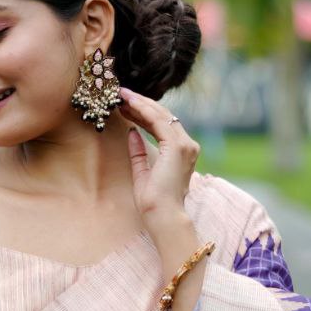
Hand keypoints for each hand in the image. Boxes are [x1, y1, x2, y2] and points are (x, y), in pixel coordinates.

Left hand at [118, 86, 199, 229]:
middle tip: (122, 95)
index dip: (144, 113)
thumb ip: (139, 151)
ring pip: (162, 115)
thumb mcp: (142, 171)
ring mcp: (184, 145)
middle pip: (163, 116)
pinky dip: (144, 110)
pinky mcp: (177, 147)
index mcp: (181, 152)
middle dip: (142, 104)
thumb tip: (131, 132)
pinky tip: (130, 103)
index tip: (126, 105)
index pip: (162, 125)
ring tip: (123, 95)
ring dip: (141, 103)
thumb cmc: (153, 201)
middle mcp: (187, 145)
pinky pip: (159, 121)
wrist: (163, 215)